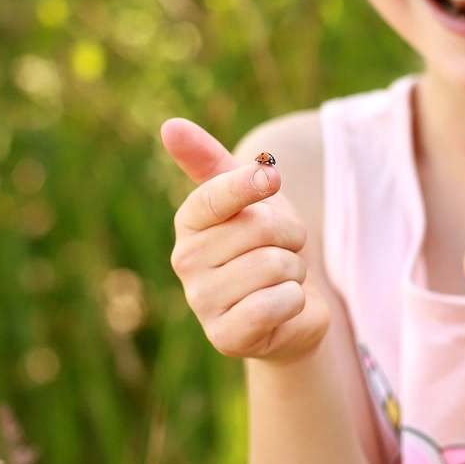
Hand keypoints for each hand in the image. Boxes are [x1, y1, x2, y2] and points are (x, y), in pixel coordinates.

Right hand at [161, 119, 328, 362]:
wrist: (292, 309)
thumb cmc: (269, 244)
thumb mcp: (249, 196)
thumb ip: (210, 160)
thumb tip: (170, 126)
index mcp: (189, 222)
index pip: (212, 195)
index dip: (249, 184)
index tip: (272, 179)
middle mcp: (185, 261)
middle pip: (258, 229)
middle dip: (289, 236)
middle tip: (284, 249)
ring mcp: (202, 303)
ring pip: (273, 266)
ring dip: (294, 270)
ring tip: (282, 278)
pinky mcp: (224, 338)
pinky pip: (275, 303)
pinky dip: (294, 300)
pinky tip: (283, 306)